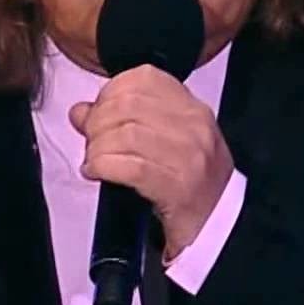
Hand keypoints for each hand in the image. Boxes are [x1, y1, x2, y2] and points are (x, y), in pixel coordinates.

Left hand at [71, 64, 233, 262]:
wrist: (221, 225)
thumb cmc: (192, 186)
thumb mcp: (165, 143)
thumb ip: (125, 120)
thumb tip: (81, 112)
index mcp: (192, 110)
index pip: (143, 78)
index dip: (110, 93)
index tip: (99, 113)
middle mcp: (193, 128)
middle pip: (128, 105)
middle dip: (98, 122)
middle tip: (91, 142)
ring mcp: (188, 157)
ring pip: (125, 134)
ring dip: (98, 148)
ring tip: (94, 160)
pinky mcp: (177, 187)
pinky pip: (129, 166)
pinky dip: (103, 166)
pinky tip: (96, 172)